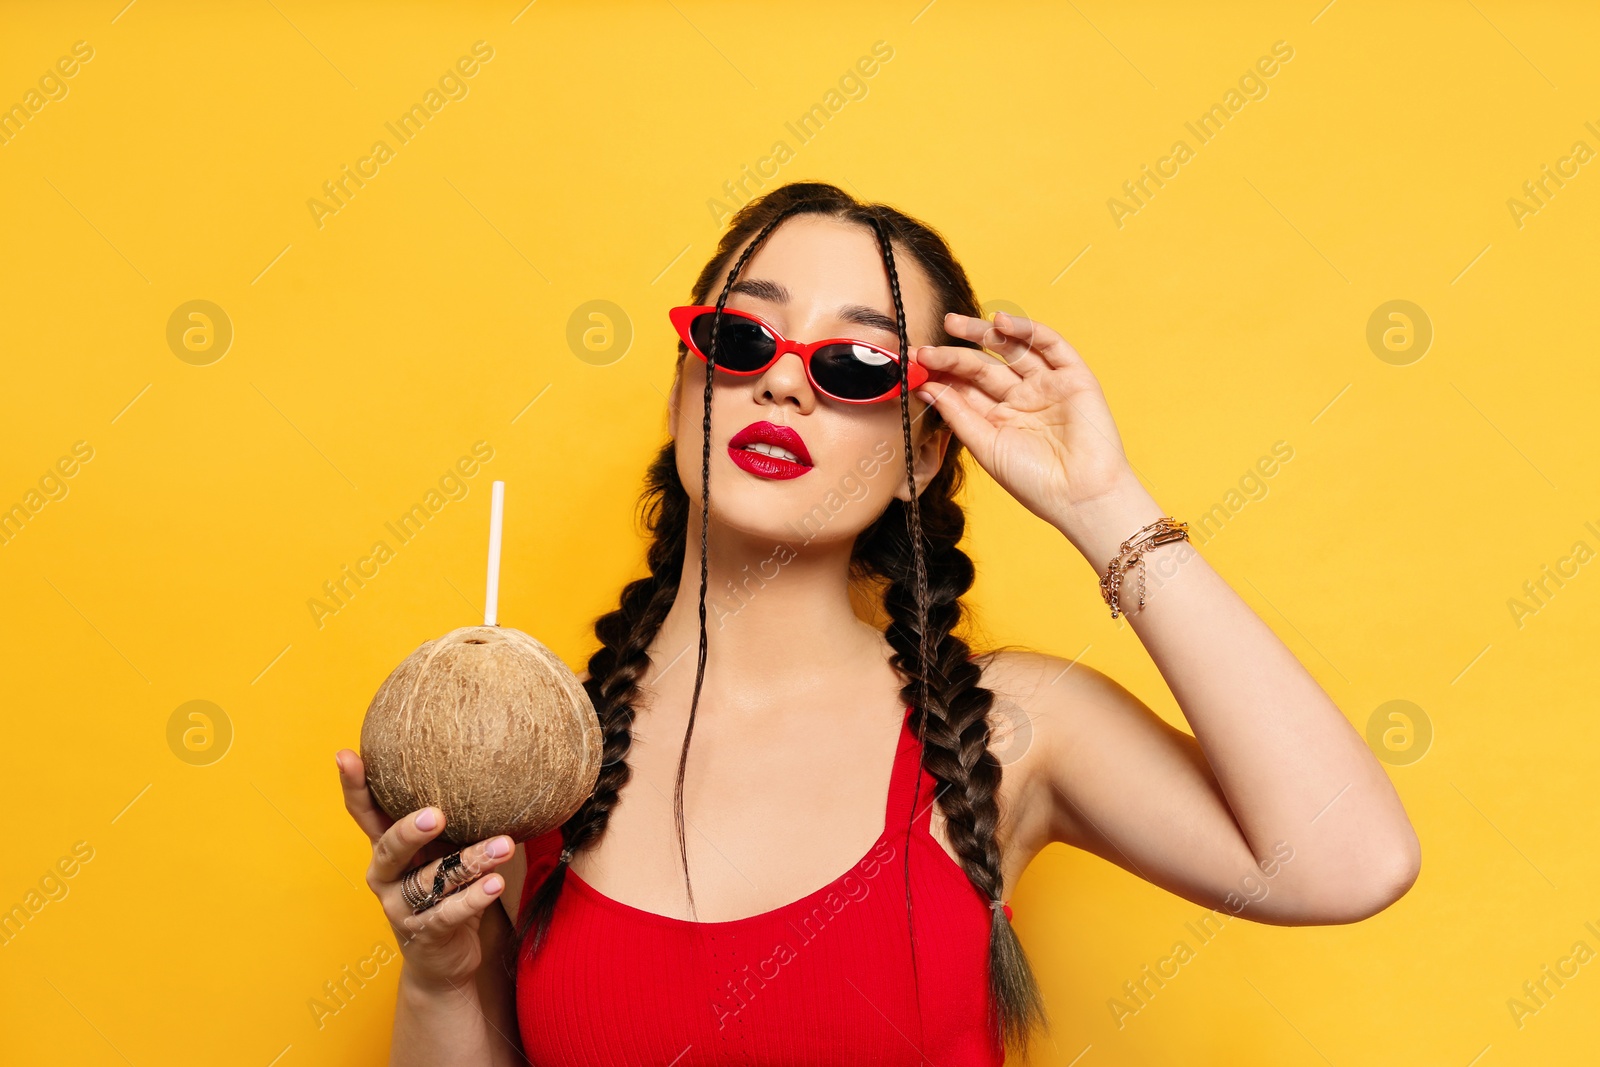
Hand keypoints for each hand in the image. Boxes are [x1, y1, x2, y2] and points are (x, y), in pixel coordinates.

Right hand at [336, 749, 515, 991]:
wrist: (443, 959)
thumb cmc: (446, 890)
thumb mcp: (443, 851)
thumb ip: (454, 820)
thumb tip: (490, 768)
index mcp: (387, 848)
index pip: (364, 813)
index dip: (354, 785)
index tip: (344, 755)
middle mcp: (386, 876)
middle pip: (390, 848)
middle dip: (411, 830)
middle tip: (437, 814)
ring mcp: (401, 908)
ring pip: (433, 880)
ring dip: (471, 861)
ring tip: (502, 846)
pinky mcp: (424, 934)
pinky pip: (449, 913)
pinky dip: (474, 898)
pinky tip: (495, 883)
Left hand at [913, 311, 1140, 531]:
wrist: (1080, 495)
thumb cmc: (1033, 481)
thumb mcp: (986, 446)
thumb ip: (957, 414)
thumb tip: (926, 387)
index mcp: (999, 417)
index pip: (966, 386)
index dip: (942, 373)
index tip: (916, 364)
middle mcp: (1022, 398)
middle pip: (984, 364)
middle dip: (955, 352)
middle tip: (927, 346)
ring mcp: (1048, 385)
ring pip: (1012, 348)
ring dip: (984, 332)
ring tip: (955, 324)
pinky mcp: (1074, 376)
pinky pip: (1050, 345)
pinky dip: (1027, 330)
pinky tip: (1001, 322)